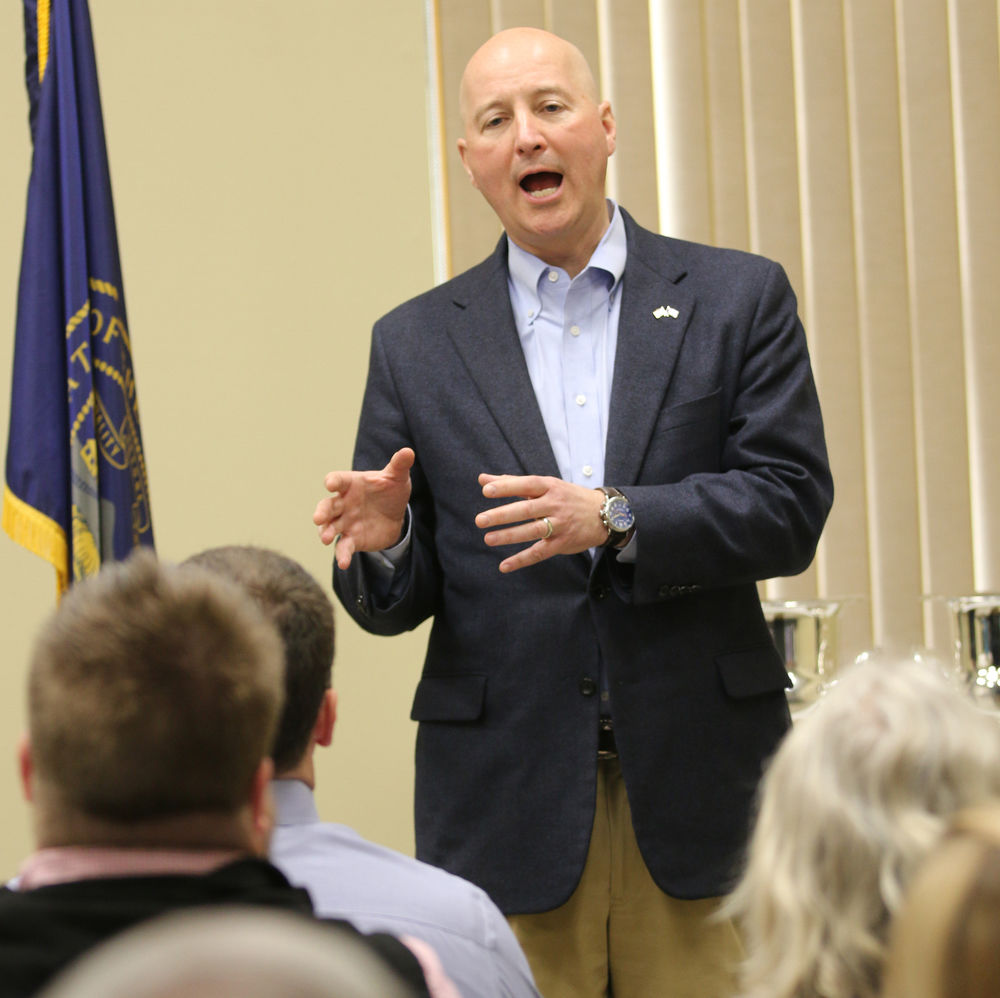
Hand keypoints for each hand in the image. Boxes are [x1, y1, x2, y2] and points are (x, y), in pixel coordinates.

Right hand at [313, 448, 413, 569]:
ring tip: (324, 538)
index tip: (330, 484)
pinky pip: (343, 546)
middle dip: (322, 511)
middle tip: (318, 518)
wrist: (394, 514)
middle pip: (328, 506)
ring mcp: (346, 522)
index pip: (338, 480)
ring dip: (325, 532)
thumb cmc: (389, 490)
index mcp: (351, 484)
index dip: (333, 481)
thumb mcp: (397, 477)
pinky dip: (342, 555)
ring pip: (330, 527)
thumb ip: (399, 465)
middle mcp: (344, 503)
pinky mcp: (352, 538)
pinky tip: (343, 563)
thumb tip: (408, 451)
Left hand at [475, 473, 607, 572]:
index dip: (507, 487)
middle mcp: (555, 504)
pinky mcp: (562, 543)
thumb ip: (513, 483)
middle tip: (481, 520)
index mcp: (550, 486)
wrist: (605, 514)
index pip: (526, 485)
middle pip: (527, 509)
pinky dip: (521, 560)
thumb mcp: (545, 485)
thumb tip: (482, 478)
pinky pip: (539, 553)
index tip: (486, 490)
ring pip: (532, 531)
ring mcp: (560, 525)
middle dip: (503, 515)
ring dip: (510, 536)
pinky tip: (504, 566)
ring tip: (488, 539)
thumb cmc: (567, 497)